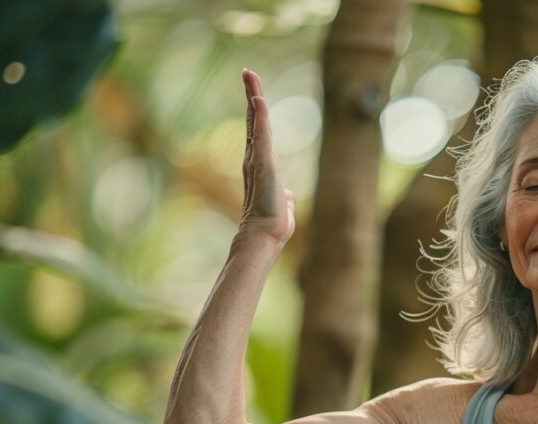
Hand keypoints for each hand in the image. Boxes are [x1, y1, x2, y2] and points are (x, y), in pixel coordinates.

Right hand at [237, 69, 295, 245]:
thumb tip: (289, 196)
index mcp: (260, 167)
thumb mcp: (283, 206)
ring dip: (254, 96)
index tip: (254, 96)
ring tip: (249, 74)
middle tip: (248, 73)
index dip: (256, 114)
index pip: (258, 134)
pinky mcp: (263, 164)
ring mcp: (257, 160)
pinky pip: (261, 134)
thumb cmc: (272, 226)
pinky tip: (258, 98)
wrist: (265, 236)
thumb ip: (286, 198)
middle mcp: (254, 159)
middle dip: (251, 96)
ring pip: (255, 121)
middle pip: (253, 121)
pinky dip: (259, 116)